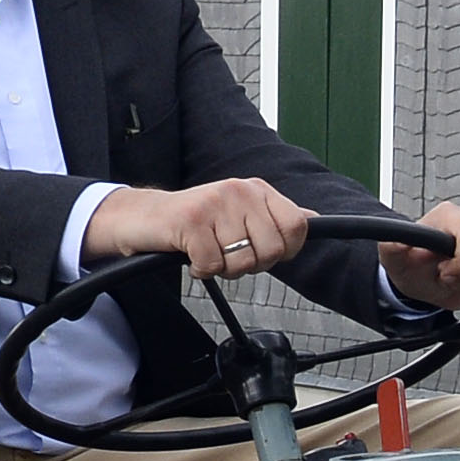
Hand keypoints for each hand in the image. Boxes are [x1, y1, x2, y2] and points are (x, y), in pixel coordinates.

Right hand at [95, 176, 310, 277]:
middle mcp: (240, 191)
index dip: (285, 250)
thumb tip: (313, 220)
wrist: (146, 218)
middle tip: (228, 253)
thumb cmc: (197, 222)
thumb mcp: (242, 214)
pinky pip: (212, 266)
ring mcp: (215, 204)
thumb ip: (276, 218)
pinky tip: (192, 255)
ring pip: (242, 262)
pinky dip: (201, 270)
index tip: (262, 250)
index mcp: (257, 190)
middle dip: (251, 264)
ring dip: (223, 268)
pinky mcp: (191, 221)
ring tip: (209, 252)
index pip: (297, 226)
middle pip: (272, 250)